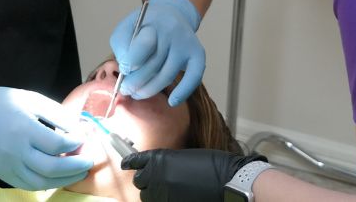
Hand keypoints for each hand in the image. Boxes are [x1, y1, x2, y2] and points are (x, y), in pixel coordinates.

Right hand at [0, 80, 93, 189]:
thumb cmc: (5, 103)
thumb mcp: (34, 100)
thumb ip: (58, 115)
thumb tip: (80, 130)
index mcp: (24, 129)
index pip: (58, 144)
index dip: (76, 143)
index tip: (84, 139)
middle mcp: (15, 151)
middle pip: (53, 168)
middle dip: (76, 166)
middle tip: (89, 160)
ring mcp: (8, 166)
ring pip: (43, 182)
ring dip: (65, 180)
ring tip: (78, 171)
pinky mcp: (4, 174)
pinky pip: (30, 186)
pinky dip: (48, 183)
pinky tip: (59, 176)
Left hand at [109, 0, 204, 105]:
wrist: (170, 14)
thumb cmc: (144, 27)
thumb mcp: (126, 28)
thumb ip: (122, 45)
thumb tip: (126, 69)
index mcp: (153, 22)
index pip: (144, 45)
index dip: (131, 62)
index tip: (124, 70)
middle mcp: (172, 32)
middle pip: (154, 65)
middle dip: (136, 82)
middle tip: (126, 90)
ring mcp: (186, 44)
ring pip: (168, 75)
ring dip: (150, 90)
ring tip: (137, 94)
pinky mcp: (198, 54)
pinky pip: (194, 77)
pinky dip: (183, 92)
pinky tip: (171, 102)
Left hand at [121, 149, 267, 200]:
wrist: (229, 182)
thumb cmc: (213, 165)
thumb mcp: (185, 157)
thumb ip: (167, 163)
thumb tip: (158, 170)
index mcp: (160, 159)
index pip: (136, 161)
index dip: (130, 163)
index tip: (126, 164)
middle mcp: (156, 176)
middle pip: (139, 181)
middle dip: (145, 180)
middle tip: (154, 179)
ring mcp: (161, 194)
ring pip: (146, 196)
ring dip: (152, 193)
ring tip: (166, 190)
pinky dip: (162, 199)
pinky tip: (168, 195)